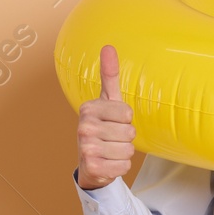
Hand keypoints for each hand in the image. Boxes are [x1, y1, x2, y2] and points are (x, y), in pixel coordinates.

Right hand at [76, 45, 136, 190]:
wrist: (90, 162)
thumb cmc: (103, 126)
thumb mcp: (107, 100)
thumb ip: (109, 75)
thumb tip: (108, 46)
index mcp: (88, 108)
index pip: (128, 114)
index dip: (126, 120)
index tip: (113, 122)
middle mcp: (84, 127)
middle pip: (130, 133)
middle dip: (126, 138)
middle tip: (111, 139)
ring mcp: (86, 148)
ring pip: (128, 150)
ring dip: (124, 153)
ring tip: (110, 151)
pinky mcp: (93, 168)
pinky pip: (125, 166)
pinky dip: (121, 167)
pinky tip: (109, 163)